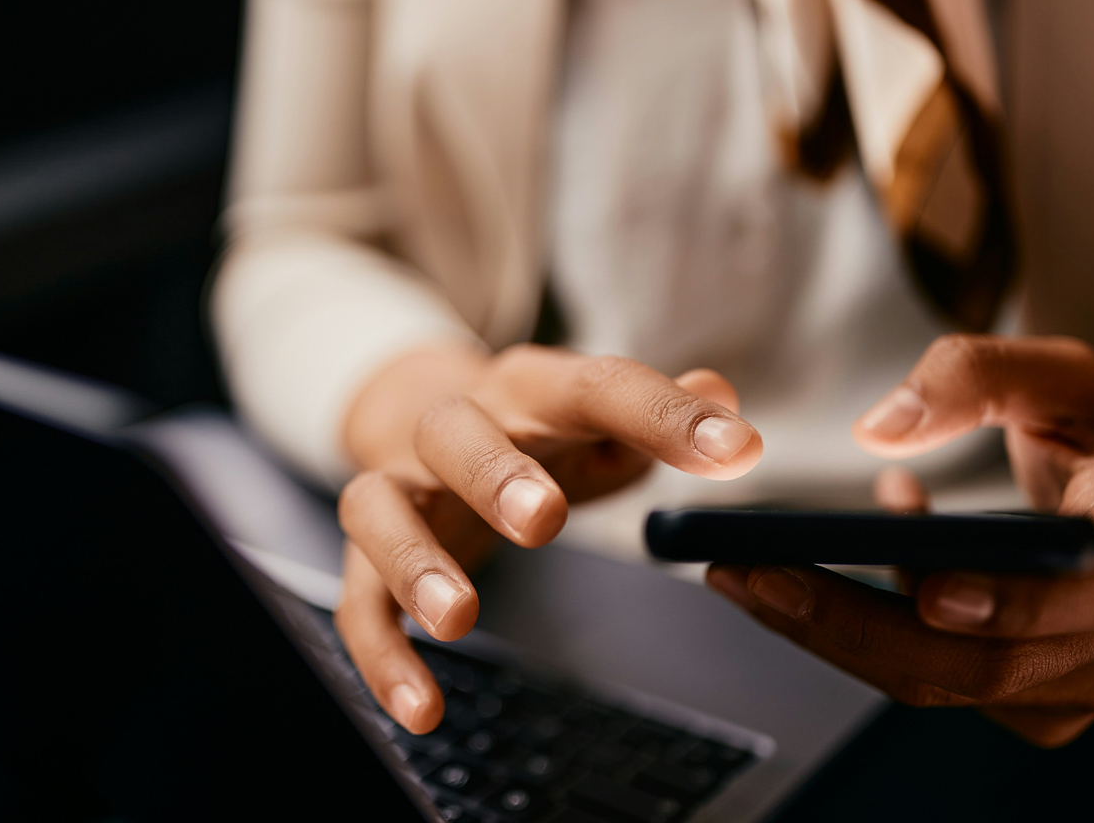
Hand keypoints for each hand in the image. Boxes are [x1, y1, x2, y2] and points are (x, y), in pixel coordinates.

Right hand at [337, 342, 763, 731]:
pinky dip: (382, 655)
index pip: (593, 386)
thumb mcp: (598, 417)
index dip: (664, 415)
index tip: (735, 452)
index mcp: (529, 390)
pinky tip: (421, 708)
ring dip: (416, 562)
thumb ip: (660, 413)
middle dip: (499, 474)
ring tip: (458, 618)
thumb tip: (722, 394)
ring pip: (382, 508)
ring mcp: (402, 488)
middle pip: (458, 434)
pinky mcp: (367, 555)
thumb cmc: (533, 431)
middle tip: (546, 519)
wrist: (417, 415)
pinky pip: (358, 601)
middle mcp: (454, 428)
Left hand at [706, 335, 1093, 745]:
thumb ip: (974, 377)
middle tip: (746, 573)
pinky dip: (863, 634)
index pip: (1089, 597)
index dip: (1008, 603)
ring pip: (940, 682)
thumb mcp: (1064, 375)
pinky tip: (813, 577)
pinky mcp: (1031, 708)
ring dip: (831, 632)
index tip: (928, 585)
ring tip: (741, 575)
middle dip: (850, 620)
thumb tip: (880, 427)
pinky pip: (933, 682)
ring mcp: (1073, 687)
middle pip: (979, 661)